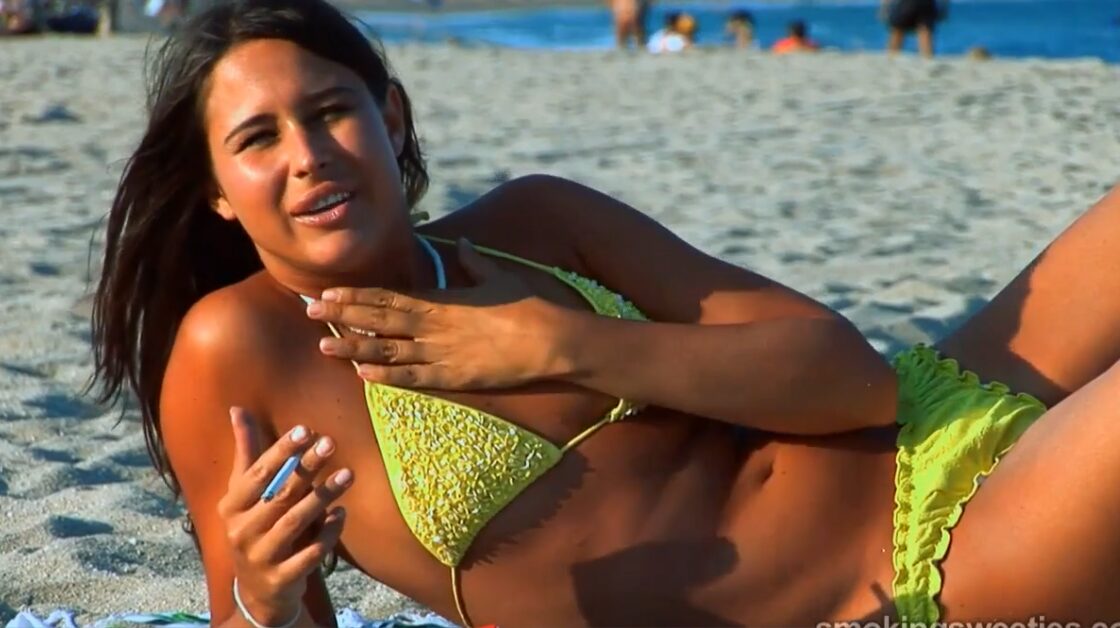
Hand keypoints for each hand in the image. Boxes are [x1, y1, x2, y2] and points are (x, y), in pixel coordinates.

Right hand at [217, 408, 352, 624]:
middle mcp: (241, 531)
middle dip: (307, 468)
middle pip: (279, 495)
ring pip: (295, 522)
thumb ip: (248, 452)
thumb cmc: (253, 525)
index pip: (258, 474)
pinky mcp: (281, 578)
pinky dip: (327, 534)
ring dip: (323, 497)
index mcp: (231, 506)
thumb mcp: (244, 492)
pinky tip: (343, 514)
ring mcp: (261, 557)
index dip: (281, 452)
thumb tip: (238, 408)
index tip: (306, 430)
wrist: (256, 588)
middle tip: (332, 443)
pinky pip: (310, 554)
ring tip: (348, 474)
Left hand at [307, 238, 571, 389]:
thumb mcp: (501, 276)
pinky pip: (414, 379)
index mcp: (443, 301)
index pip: (389, 297)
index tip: (329, 294)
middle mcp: (435, 327)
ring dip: (354, 348)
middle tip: (309, 312)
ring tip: (324, 346)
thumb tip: (462, 244)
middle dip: (343, 316)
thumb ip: (475, 263)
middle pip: (379, 320)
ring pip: (388, 351)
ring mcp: (443, 354)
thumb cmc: (531, 306)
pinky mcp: (455, 379)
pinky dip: (387, 377)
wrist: (552, 341)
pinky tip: (363, 375)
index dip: (356, 297)